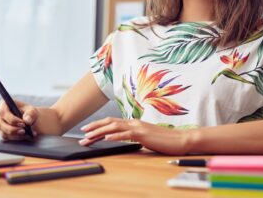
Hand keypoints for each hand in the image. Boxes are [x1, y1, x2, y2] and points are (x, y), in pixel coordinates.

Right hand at [0, 99, 38, 140]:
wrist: (31, 120)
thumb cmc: (29, 113)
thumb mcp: (32, 111)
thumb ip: (30, 114)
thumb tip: (26, 120)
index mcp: (4, 104)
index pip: (3, 112)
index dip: (12, 119)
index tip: (23, 123)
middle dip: (13, 129)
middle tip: (24, 131)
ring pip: (3, 132)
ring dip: (16, 135)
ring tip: (28, 134)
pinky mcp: (1, 132)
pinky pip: (6, 138)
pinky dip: (17, 138)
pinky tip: (26, 136)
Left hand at [79, 117, 193, 155]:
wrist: (180, 139)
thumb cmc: (164, 140)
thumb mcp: (146, 137)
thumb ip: (135, 136)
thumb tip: (125, 139)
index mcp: (134, 123)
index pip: (112, 122)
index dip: (98, 125)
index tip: (87, 130)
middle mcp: (134, 122)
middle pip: (109, 123)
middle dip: (94, 127)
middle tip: (82, 133)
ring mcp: (138, 127)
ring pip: (114, 127)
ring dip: (99, 132)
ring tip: (89, 137)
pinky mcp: (143, 135)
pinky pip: (126, 134)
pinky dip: (115, 136)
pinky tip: (106, 138)